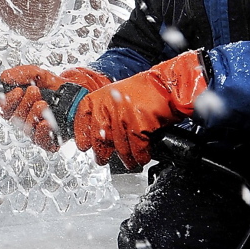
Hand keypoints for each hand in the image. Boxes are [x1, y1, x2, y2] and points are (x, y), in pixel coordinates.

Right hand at [0, 64, 110, 150]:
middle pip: (15, 119)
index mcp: (18, 106)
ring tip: (43, 103)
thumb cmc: (55, 87)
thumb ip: (21, 74)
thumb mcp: (38, 75)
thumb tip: (4, 78)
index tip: (18, 90)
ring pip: (27, 129)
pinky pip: (41, 140)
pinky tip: (47, 122)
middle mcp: (25, 121)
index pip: (4, 109)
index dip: (8, 101)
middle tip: (35, 91)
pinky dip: (42, 131)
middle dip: (24, 103)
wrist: (77, 96)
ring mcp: (36, 131)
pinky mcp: (48, 141)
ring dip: (34, 114)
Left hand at [71, 50, 207, 169]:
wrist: (167, 86)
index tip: (83, 145)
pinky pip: (137, 149)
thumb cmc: (146, 91)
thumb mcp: (117, 95)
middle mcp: (108, 107)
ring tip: (128, 162)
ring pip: (120, 147)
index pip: (83, 117)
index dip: (82, 134)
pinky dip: (140, 156)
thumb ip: (106, 112)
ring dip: (125, 158)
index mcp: (101, 97)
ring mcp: (123, 118)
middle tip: (102, 159)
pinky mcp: (138, 127)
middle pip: (99, 138)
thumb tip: (100, 134)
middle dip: (101, 152)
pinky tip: (142, 157)